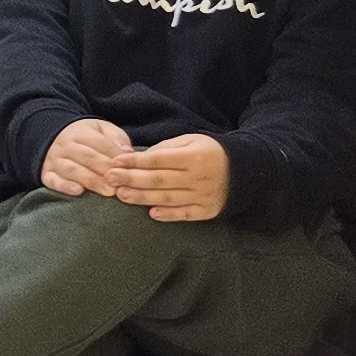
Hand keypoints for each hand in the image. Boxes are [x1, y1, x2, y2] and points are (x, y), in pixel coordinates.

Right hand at [39, 118, 128, 197]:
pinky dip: (64, 186)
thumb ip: (116, 138)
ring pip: (72, 169)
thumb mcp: (101, 129)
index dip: (115, 156)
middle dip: (105, 169)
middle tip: (121, 182)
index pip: (99, 143)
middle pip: (87, 156)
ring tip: (108, 191)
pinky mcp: (46, 174)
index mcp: (80, 132)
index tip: (129, 168)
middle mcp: (65, 145)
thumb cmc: (85, 138)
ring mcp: (54, 160)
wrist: (53, 139)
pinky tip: (78, 191)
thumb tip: (128, 152)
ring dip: (91, 180)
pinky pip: (53, 180)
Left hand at [110, 132, 230, 221]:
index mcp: (193, 157)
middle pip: (159, 180)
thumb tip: (139, 158)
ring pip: (168, 198)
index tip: (115, 162)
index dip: (135, 161)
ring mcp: (204, 195)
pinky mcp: (208, 210)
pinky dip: (169, 214)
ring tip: (122, 195)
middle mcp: (199, 177)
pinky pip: (186, 214)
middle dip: (131, 179)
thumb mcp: (190, 141)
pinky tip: (151, 213)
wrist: (245, 169)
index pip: (158, 160)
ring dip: (143, 198)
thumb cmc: (210, 151)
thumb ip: (165, 149)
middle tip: (110, 179)